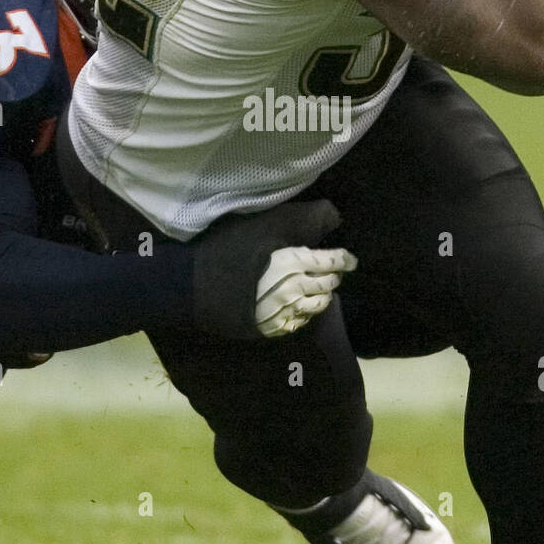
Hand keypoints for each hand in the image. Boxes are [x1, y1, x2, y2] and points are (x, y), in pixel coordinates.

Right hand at [193, 198, 355, 340]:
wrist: (193, 285)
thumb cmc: (224, 248)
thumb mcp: (259, 224)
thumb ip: (294, 221)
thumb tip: (330, 215)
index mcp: (293, 260)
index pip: (331, 261)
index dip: (344, 259)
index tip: (351, 260)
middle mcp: (294, 288)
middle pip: (328, 284)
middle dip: (333, 277)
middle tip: (332, 272)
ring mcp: (283, 311)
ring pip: (318, 306)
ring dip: (322, 297)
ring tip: (320, 291)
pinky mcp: (271, 328)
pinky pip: (299, 323)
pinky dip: (305, 314)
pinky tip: (300, 307)